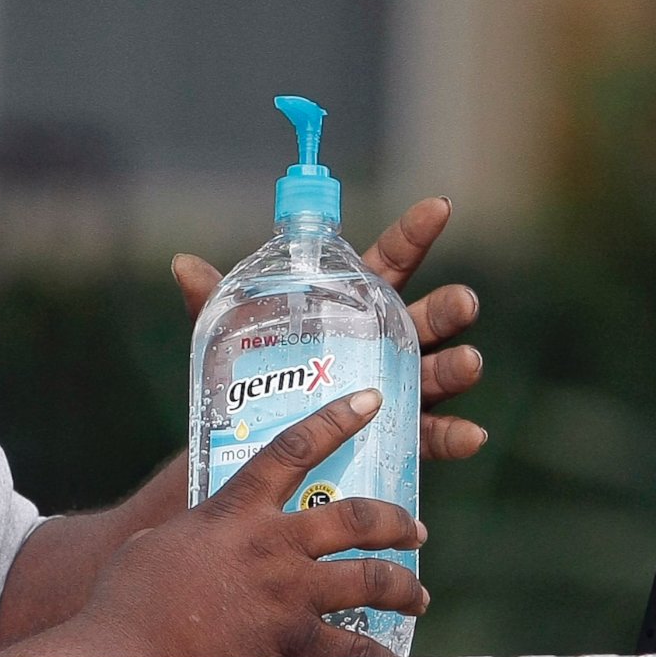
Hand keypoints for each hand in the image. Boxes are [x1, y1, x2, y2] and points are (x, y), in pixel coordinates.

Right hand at [72, 391, 427, 656]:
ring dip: (401, 586)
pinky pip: (351, 649)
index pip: (295, 447)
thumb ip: (201, 531)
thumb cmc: (127, 597)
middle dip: (395, 522)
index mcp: (236, 509)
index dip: (337, 418)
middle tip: (415, 531)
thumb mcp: (161, 541)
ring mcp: (287, 595)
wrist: (123, 652)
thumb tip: (205, 534)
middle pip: (356, 517)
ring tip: (416, 596)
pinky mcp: (290, 644)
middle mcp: (272, 545)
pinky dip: (375, 655)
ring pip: (369, 580)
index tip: (372, 400)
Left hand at [174, 196, 488, 461]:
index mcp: (354, 304)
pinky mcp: (402, 437)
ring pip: (437, 372)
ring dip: (456, 367)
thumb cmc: (258, 374)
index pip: (392, 260)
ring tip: (469, 364)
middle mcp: (387, 343)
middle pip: (426, 317)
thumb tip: (183, 265)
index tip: (439, 206)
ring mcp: (399, 389)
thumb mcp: (235, 337)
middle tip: (464, 302)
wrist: (256, 450)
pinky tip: (472, 436)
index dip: (415, 232)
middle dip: (449, 308)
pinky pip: (432, 435)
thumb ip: (214, 302)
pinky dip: (453, 436)